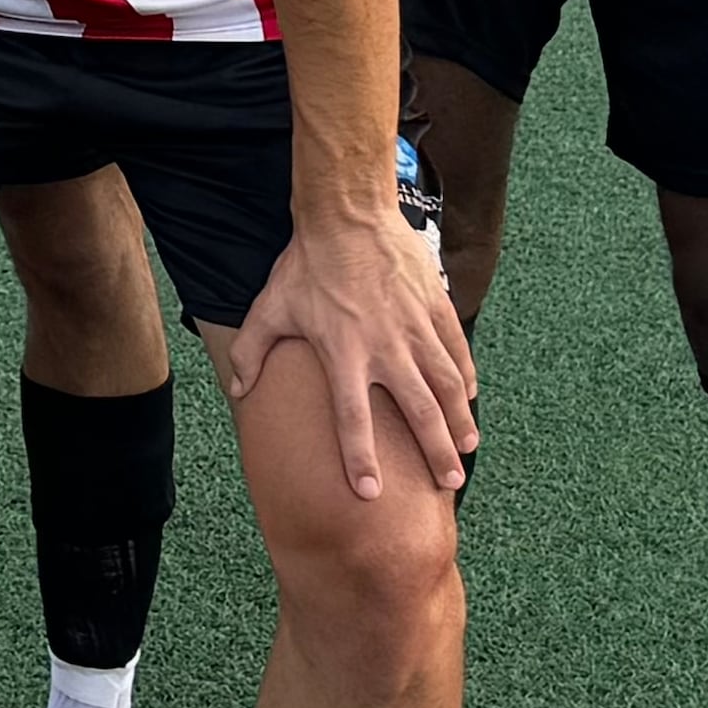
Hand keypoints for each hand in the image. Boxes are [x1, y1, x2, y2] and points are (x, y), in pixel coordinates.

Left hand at [225, 205, 478, 502]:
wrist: (348, 214)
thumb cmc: (306, 264)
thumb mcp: (270, 308)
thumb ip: (251, 353)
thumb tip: (237, 390)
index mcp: (344, 354)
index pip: (352, 418)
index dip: (359, 458)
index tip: (369, 492)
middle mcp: (386, 348)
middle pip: (417, 412)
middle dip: (435, 452)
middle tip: (449, 483)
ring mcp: (416, 328)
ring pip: (447, 385)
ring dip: (459, 420)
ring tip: (468, 449)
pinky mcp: (436, 308)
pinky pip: (457, 351)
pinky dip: (466, 377)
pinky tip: (470, 399)